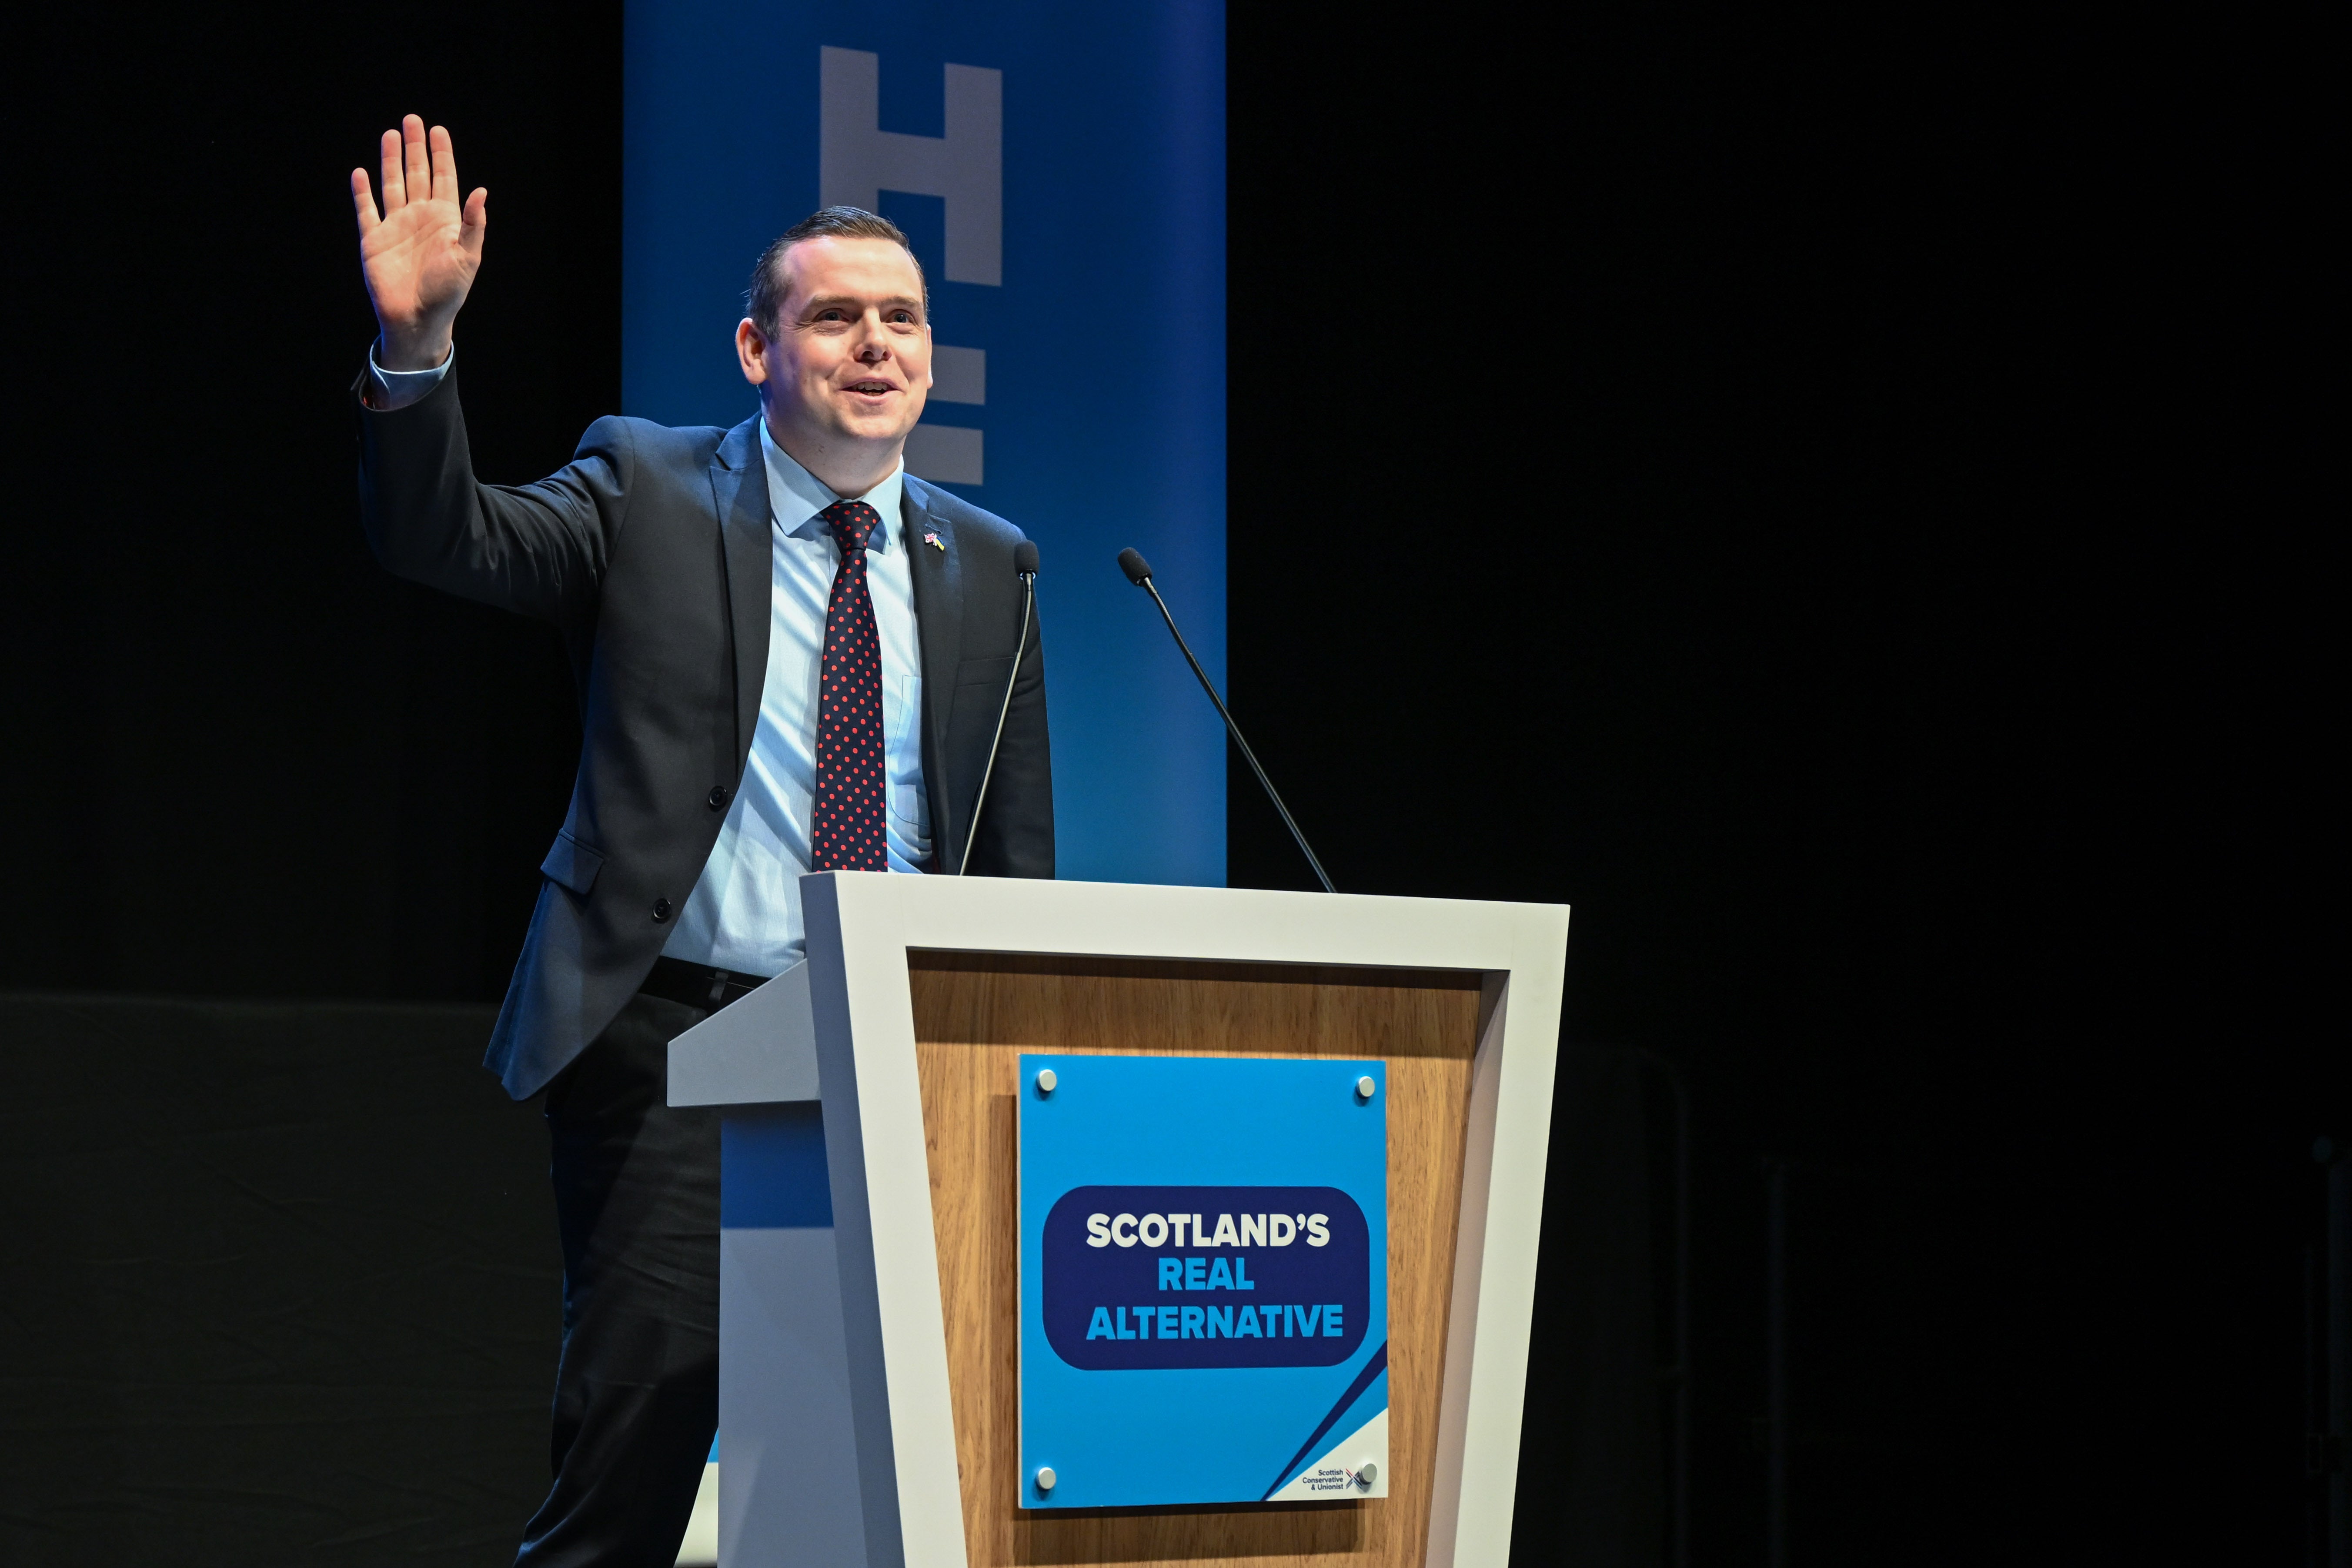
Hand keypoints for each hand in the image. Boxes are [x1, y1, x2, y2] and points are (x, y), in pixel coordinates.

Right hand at [351, 116, 485, 370]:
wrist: (416, 318)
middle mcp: (420, 218)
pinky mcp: (373, 239)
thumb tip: (481, 191)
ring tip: (390, 134)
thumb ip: (473, 224)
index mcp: (445, 221)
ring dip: (391, 160)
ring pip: (392, 185)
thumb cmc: (447, 292)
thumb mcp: (467, 257)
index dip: (441, 154)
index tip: (439, 129)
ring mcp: (396, 226)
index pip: (444, 179)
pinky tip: (360, 172)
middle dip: (415, 148)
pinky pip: (366, 209)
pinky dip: (362, 191)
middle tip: (412, 120)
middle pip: (417, 174)